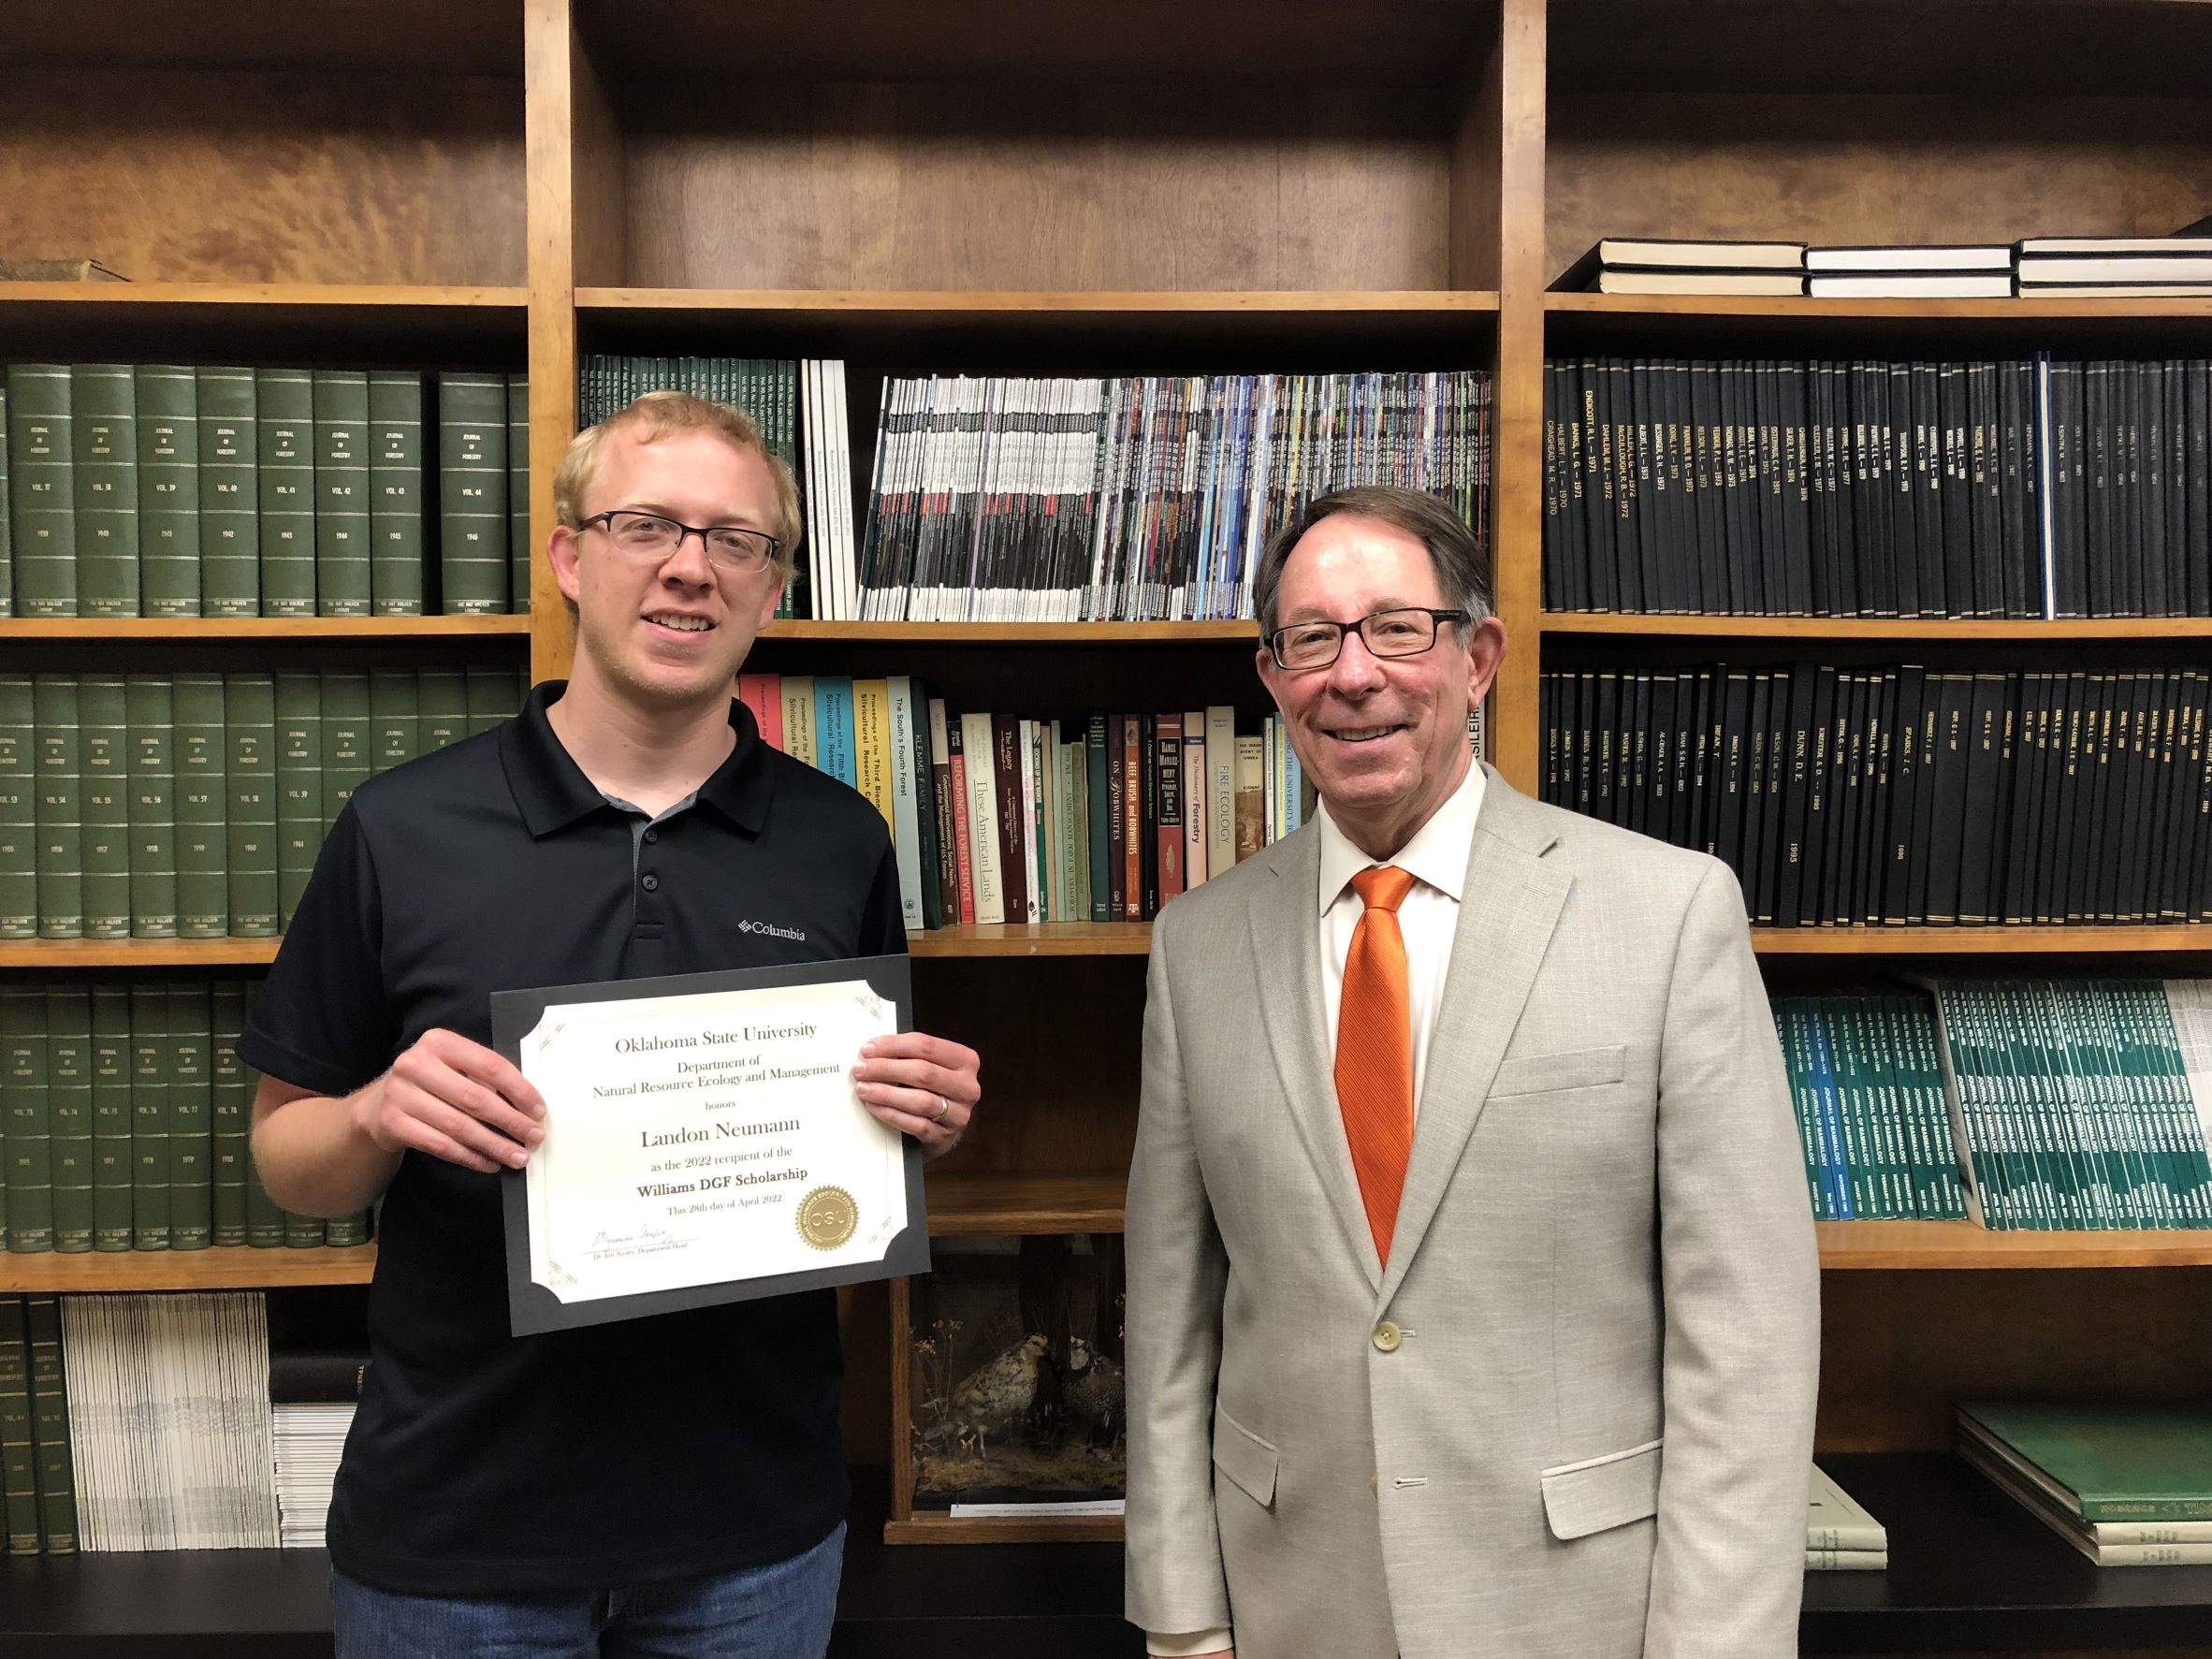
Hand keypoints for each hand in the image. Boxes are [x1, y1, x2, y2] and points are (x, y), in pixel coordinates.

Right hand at [349, 1027, 546, 1173]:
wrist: (378, 1105)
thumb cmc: (431, 1083)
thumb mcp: (453, 1067)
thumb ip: (484, 1077)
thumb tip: (529, 1106)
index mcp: (439, 1042)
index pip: (490, 1065)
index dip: (520, 1090)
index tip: (539, 1111)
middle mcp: (416, 1064)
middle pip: (476, 1098)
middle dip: (511, 1122)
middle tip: (534, 1138)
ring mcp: (401, 1094)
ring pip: (460, 1126)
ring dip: (495, 1145)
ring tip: (518, 1156)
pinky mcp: (393, 1124)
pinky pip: (442, 1146)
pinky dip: (471, 1157)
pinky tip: (489, 1163)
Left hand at [852, 1030, 978, 1158]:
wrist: (945, 1126)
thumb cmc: (933, 1090)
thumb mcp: (929, 1066)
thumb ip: (907, 1055)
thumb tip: (871, 1051)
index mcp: (964, 1060)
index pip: (926, 1046)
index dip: (893, 1046)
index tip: (868, 1049)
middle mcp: (967, 1086)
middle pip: (923, 1072)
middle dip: (886, 1069)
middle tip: (861, 1069)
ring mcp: (959, 1114)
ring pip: (921, 1100)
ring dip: (886, 1093)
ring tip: (864, 1089)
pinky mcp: (945, 1136)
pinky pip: (916, 1125)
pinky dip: (891, 1114)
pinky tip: (874, 1107)